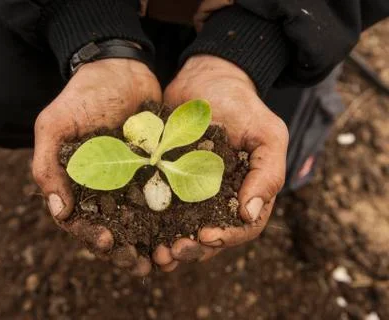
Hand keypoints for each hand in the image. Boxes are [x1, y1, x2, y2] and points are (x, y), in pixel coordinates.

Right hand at [32, 59, 161, 275]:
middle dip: (127, 250)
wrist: (120, 68)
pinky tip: (186, 229)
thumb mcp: (55, 126)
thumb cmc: (82, 96)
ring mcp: (132, 180)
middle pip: (114, 228)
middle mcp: (105, 188)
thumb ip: (47, 166)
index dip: (92, 236)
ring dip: (152, 242)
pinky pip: (166, 196)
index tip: (109, 242)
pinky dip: (174, 215)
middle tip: (143, 265)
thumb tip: (58, 211)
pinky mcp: (157, 169)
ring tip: (167, 258)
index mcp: (77, 184)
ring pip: (142, 220)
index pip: (81, 221)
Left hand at [153, 55, 287, 270]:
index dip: (225, 238)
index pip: (241, 228)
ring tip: (154, 254)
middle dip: (191, 250)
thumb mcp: (267, 134)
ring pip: (181, 231)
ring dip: (169, 246)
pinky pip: (156, 209)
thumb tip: (249, 214)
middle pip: (208, 238)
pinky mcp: (163, 181)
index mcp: (245, 194)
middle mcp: (217, 200)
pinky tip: (135, 234)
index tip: (205, 236)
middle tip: (172, 253)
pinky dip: (148, 226)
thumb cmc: (241, 105)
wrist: (204, 78)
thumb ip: (268, 173)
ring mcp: (189, 193)